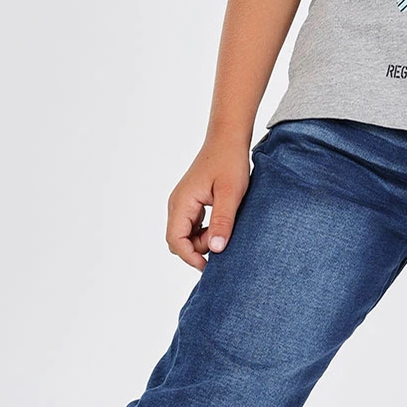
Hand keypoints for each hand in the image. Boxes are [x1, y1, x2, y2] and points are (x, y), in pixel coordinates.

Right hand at [166, 136, 252, 270]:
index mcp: (181, 203)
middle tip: (224, 238)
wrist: (228, 140)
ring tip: (226, 227)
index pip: (175, 241)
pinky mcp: (191, 203)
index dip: (190, 257)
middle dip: (199, 248)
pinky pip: (193, 227)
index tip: (210, 266)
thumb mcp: (231, 193)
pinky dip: (206, 231)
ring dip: (204, 239)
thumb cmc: (229, 163)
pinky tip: (223, 223)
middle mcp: (177, 205)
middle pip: (179, 241)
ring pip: (187, 235)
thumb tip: (216, 249)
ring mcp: (183, 204)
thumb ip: (223, 221)